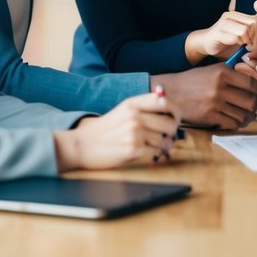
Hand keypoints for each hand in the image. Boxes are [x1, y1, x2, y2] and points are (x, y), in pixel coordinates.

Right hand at [54, 92, 180, 170]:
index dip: (175, 111)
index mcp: (132, 103)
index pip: (165, 102)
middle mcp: (134, 116)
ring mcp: (134, 133)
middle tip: (167, 137)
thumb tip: (171, 110)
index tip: (175, 119)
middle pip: (170, 123)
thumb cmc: (104, 129)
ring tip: (155, 147)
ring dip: (163, 146)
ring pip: (164, 140)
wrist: (81, 145)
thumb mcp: (122, 110)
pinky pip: (156, 152)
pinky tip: (148, 153)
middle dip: (172, 133)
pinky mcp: (132, 150)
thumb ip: (143, 107)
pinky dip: (155, 155)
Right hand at [158, 63, 256, 129]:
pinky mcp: (209, 116)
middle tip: (256, 109)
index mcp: (222, 72)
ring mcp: (215, 103)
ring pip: (242, 114)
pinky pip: (231, 123)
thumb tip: (253, 85)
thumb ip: (231, 75)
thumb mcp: (212, 70)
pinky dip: (237, 124)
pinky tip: (235, 121)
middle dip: (256, 107)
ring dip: (248, 118)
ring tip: (247, 117)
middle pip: (250, 101)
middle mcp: (220, 87)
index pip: (250, 83)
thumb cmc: (192, 81)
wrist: (171, 93)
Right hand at [184, 11, 256, 64]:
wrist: (204, 44)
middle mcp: (232, 15)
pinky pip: (235, 36)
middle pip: (255, 24)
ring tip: (244, 47)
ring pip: (246, 29)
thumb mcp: (242, 39)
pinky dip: (239, 44)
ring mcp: (224, 22)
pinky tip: (235, 46)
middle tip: (251, 48)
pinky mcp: (218, 31)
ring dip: (248, 42)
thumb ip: (254, 38)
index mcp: (239, 16)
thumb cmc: (225, 44)